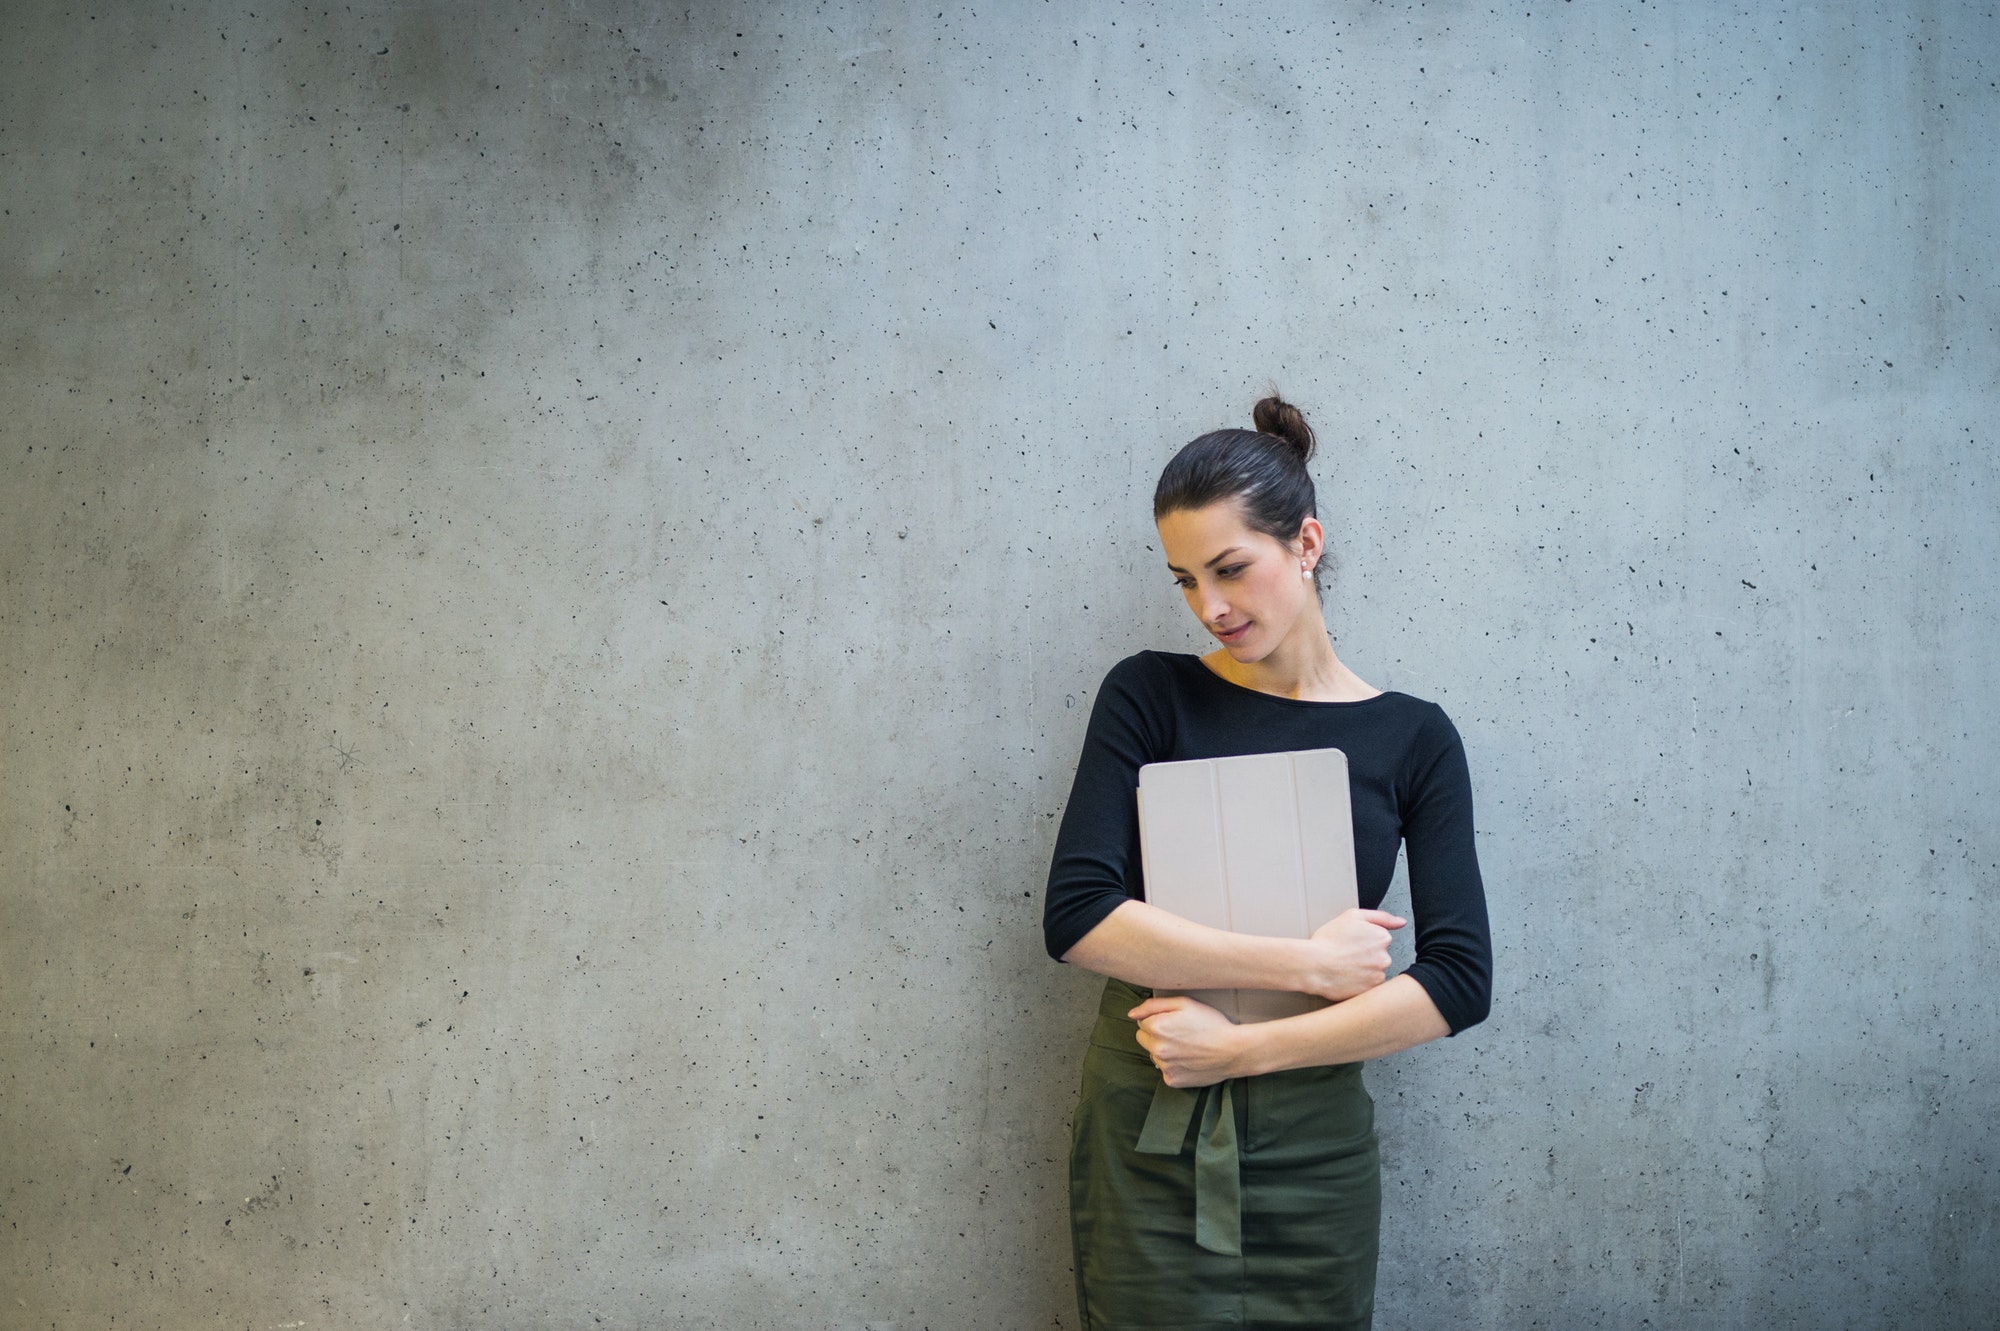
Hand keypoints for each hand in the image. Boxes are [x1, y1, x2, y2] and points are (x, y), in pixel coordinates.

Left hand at [1128, 995, 1244, 1087]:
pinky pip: (1165, 1070)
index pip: (1142, 1022)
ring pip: (1154, 1055)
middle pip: (1143, 1039)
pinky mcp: (1172, 1080)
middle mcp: (1156, 1049)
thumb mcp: (1184, 1003)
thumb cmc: (1211, 1023)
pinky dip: (1173, 1065)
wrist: (1233, 1050)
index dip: (1158, 1019)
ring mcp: (1164, 1066)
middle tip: (1178, 1033)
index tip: (1174, 1021)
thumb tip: (1131, 1014)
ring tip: (1186, 1046)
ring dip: (1163, 1050)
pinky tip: (1189, 1059)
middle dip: (1155, 1035)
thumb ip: (1153, 1005)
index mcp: (1156, 1027)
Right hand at [1303, 908, 1405, 1001]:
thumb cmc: (1328, 941)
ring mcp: (1378, 976)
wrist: (1313, 965)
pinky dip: (1359, 984)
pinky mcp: (1369, 992)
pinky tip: (1346, 977)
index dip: (1364, 940)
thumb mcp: (1352, 916)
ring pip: (1374, 973)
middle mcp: (1384, 958)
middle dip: (1366, 957)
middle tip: (1347, 955)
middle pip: (1379, 957)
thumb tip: (1401, 922)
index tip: (1352, 943)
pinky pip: (1368, 987)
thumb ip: (1381, 917)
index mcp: (1382, 938)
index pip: (1381, 940)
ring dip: (1363, 971)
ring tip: (1345, 967)